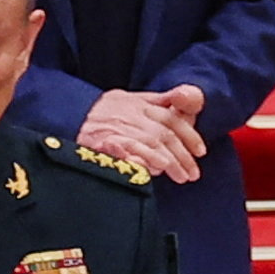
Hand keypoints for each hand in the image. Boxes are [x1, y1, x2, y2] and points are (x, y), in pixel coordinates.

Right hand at [80, 84, 209, 180]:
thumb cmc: (110, 109)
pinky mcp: (101, 140)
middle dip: (181, 156)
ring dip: (165, 159)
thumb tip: (187, 98)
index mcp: (142, 104)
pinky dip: (137, 159)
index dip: (189, 135)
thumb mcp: (137, 99)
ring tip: (178, 175)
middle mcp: (132, 115)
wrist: (73, 110)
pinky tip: (149, 169)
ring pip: (147, 143)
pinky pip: (122, 149)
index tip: (201, 152)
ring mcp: (117, 128)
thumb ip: (164, 101)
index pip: (172, 118)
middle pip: (163, 135)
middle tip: (191, 174)